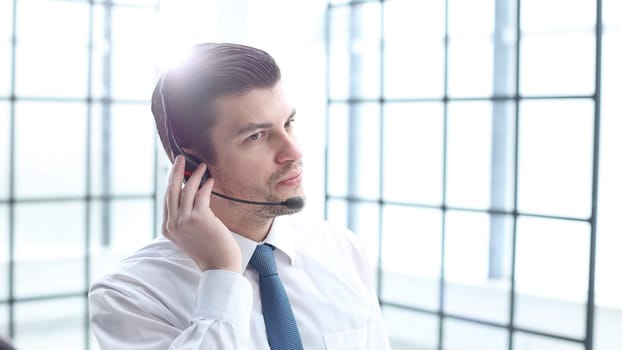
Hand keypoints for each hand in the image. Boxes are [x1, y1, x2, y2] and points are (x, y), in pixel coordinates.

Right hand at [162, 156, 241, 271]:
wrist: (219, 266)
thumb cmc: (208, 250)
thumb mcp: (190, 235)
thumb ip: (185, 219)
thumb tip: (191, 195)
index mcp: (168, 228)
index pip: (167, 200)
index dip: (172, 183)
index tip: (177, 171)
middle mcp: (172, 224)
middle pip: (171, 191)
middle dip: (176, 172)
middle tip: (180, 158)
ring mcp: (183, 221)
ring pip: (185, 190)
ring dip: (194, 175)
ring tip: (201, 166)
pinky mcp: (198, 218)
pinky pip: (201, 195)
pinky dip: (205, 185)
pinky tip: (211, 180)